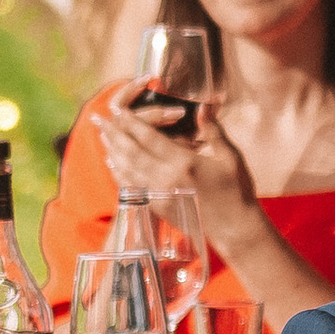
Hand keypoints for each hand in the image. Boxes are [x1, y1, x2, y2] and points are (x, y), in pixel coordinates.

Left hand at [99, 90, 254, 230]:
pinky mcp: (157, 206)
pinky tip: (113, 162)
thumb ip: (211, 129)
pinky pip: (131, 186)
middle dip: (113, 133)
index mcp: (184, 163)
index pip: (149, 138)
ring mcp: (159, 195)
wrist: (235, 229)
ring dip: (112, 150)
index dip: (131, 122)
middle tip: (98, 119)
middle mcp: (167, 179)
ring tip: (102, 135)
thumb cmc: (237, 189)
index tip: (117, 109)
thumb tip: (202, 104)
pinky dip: (118, 172)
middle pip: (131, 152)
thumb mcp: (229, 156)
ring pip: (127, 169)